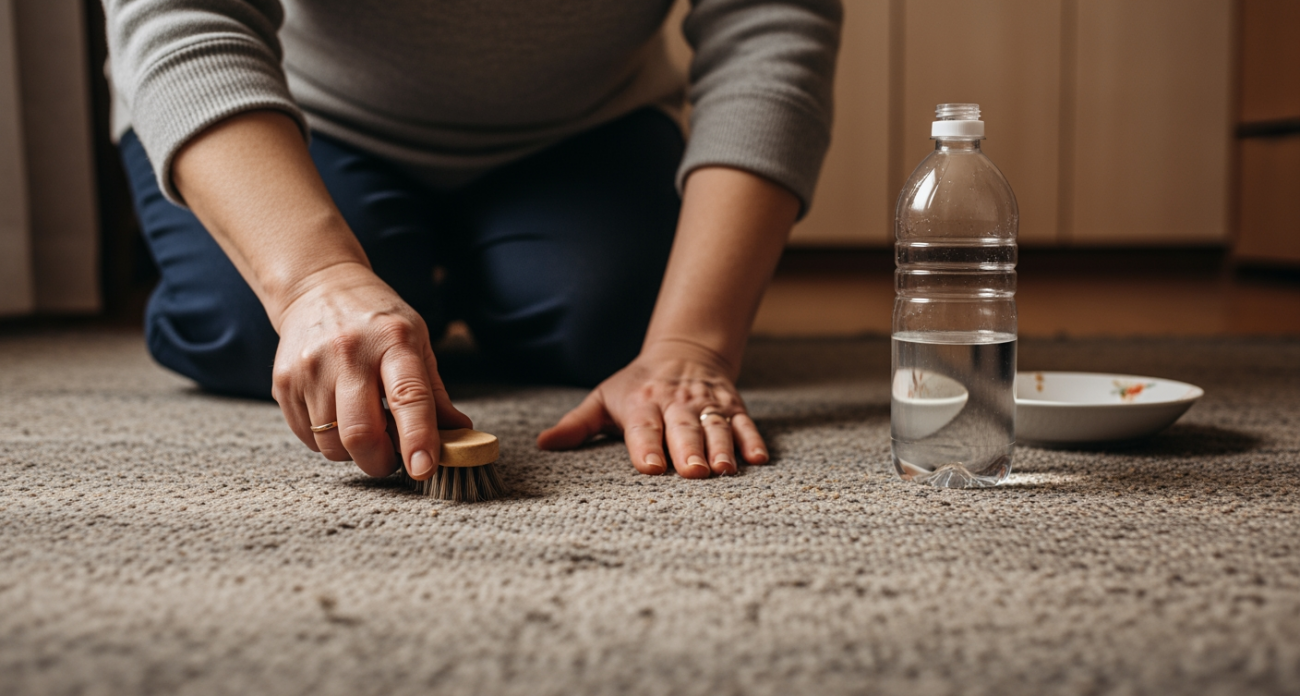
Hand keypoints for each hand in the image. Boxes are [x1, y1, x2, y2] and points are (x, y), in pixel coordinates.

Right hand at [271, 262, 471, 479]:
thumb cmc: (377, 321)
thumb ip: (434, 393)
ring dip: (353, 452)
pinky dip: (328, 441)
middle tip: (391, 458)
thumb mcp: (417, 342)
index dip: (417, 438)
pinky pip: (307, 438)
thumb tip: (460, 436)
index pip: (408, 397)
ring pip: (331, 443)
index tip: (424, 469)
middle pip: (360, 432)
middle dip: (380, 461)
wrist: (319, 287)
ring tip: (364, 426)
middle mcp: (348, 353)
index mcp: (393, 341)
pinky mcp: (284, 382)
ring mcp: (310, 368)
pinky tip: (337, 414)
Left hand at [536, 340, 768, 476]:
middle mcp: (675, 404)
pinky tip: (758, 459)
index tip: (649, 467)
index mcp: (641, 404)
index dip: (646, 447)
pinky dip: (752, 440)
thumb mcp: (603, 398)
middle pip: (683, 429)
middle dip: (689, 450)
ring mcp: (706, 405)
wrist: (685, 351)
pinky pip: (745, 424)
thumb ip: (576, 425)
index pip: (643, 427)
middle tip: (693, 473)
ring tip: (724, 470)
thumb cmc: (637, 385)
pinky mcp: (732, 407)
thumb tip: (542, 445)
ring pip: (715, 427)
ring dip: (722, 448)